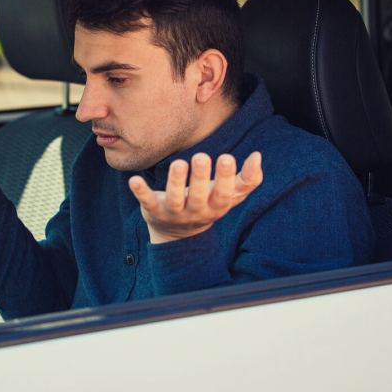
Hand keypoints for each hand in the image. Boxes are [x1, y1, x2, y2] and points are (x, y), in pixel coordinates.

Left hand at [128, 152, 262, 243]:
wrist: (178, 234)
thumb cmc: (208, 204)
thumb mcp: (229, 196)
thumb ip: (247, 180)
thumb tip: (258, 156)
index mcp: (215, 206)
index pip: (224, 195)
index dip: (227, 178)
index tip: (227, 157)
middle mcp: (195, 211)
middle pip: (199, 197)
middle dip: (201, 178)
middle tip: (202, 157)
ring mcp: (173, 212)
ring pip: (175, 199)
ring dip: (176, 182)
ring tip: (179, 163)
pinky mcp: (153, 210)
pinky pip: (146, 201)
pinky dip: (141, 192)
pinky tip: (134, 180)